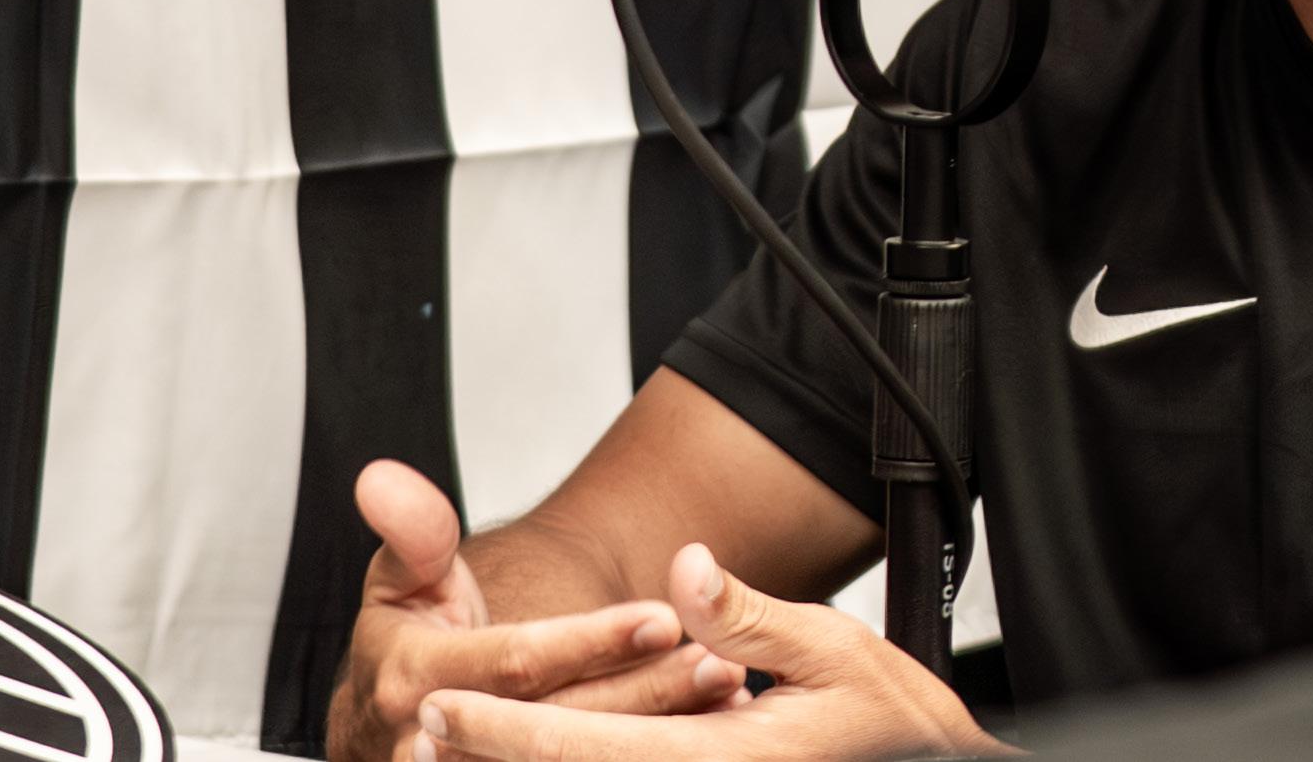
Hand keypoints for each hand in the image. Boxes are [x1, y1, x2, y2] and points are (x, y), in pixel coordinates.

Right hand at [328, 463, 745, 761]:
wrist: (381, 726)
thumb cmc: (404, 642)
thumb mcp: (398, 579)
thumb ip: (412, 531)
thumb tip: (381, 478)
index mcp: (415, 683)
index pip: (518, 664)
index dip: (592, 641)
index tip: (665, 615)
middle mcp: (440, 743)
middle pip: (562, 720)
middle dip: (645, 694)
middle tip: (720, 662)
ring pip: (576, 757)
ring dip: (655, 726)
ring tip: (726, 689)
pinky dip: (642, 753)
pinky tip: (700, 726)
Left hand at [420, 543, 1006, 761]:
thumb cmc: (893, 722)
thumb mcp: (836, 650)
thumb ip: (750, 614)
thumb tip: (689, 569)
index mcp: (718, 759)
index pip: (580, 748)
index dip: (501, 729)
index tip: (439, 708)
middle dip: (485, 759)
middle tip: (418, 733)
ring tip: (449, 749)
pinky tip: (536, 755)